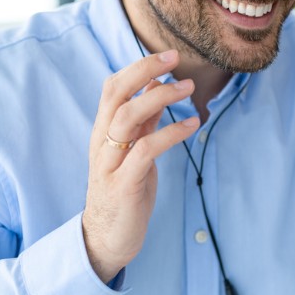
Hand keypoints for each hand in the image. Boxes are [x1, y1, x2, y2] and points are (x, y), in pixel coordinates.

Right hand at [82, 50, 198, 282]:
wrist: (107, 239)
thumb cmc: (124, 190)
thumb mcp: (134, 149)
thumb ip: (143, 119)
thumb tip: (156, 84)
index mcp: (104, 131)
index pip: (113, 88)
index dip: (138, 67)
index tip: (167, 55)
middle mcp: (102, 142)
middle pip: (116, 94)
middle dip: (144, 71)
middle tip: (175, 58)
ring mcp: (110, 163)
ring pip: (127, 117)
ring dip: (159, 97)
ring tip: (188, 88)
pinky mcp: (123, 184)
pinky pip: (146, 150)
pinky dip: (170, 133)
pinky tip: (192, 124)